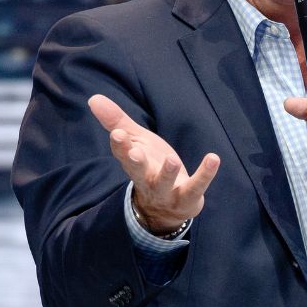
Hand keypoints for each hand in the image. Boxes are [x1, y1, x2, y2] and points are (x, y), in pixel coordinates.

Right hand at [88, 94, 219, 234]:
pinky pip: (196, 187)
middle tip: (135, 153)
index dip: (120, 145)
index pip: (122, 153)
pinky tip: (213, 159)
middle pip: (137, 171)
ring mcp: (166, 191)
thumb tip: (93, 98)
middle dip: (135, 162)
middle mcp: (145, 179)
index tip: (117, 134)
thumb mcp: (135, 142)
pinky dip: (205, 174)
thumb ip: (117, 121)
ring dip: (167, 173)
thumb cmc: (149, 166)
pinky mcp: (187, 198)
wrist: (166, 208)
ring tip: (172, 160)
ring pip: (163, 184)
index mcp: (132, 162)